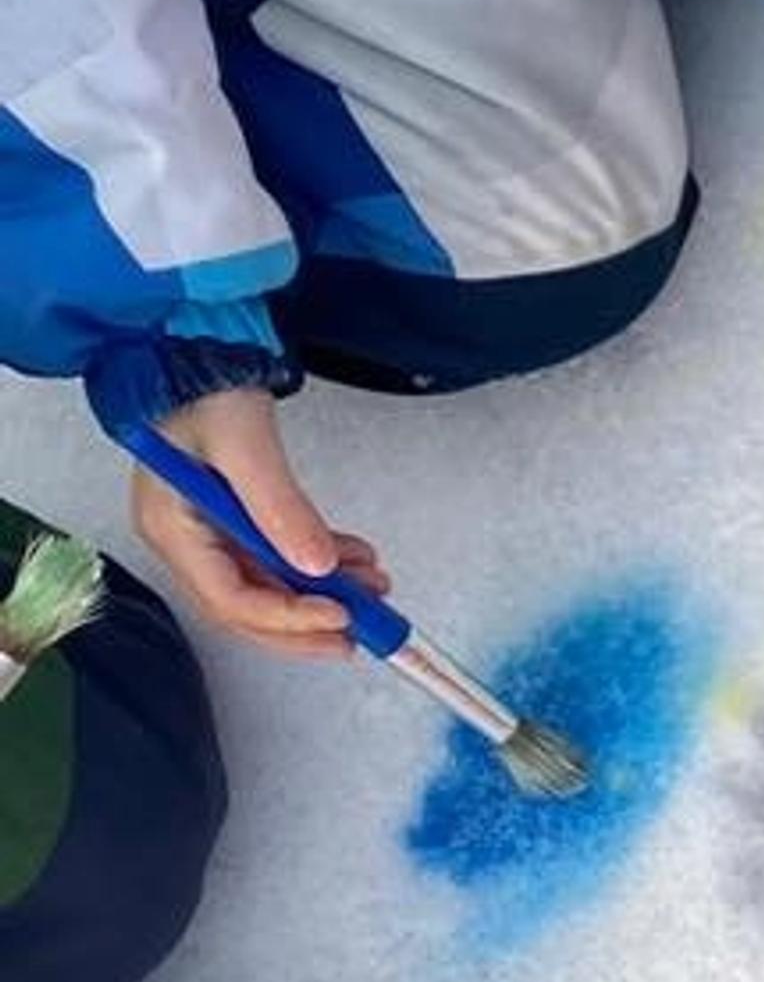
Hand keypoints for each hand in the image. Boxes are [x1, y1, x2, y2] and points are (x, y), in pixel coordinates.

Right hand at [127, 383, 384, 657]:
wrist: (196, 351)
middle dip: (307, 623)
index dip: (287, 617)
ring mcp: (206, 533)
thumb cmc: (204, 388)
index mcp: (171, 529)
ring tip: (374, 587)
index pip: (230, 599)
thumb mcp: (246, 445)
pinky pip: (275, 559)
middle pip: (247, 608)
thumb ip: (281, 508)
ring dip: (322, 593)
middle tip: (362, 630)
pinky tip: (356, 560)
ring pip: (268, 587)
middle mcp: (183, 541)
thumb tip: (319, 566)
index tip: (339, 614)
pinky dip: (317, 563)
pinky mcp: (231, 522)